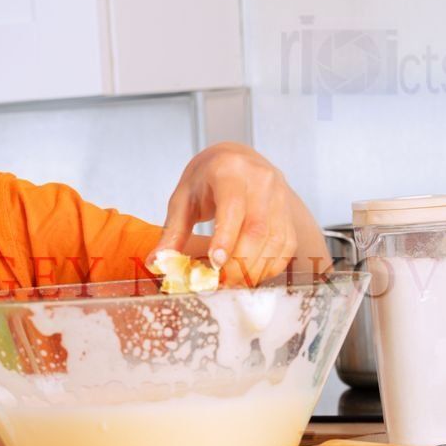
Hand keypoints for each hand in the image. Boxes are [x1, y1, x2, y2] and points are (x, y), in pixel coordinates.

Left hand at [151, 142, 304, 286]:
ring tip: (232, 284)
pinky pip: (286, 245)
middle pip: (257, 228)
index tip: (214, 264)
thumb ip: (172, 232)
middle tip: (220, 283)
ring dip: (255, 269)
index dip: (226, 237)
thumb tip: (157, 263)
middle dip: (239, 262)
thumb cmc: (206, 180)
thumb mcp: (182, 199)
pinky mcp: (289, 212)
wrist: (236, 160)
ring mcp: (280, 196)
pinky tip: (250, 276)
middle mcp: (261, 180)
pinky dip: (270, 266)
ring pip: (275, 240)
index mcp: (230, 171)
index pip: (233, 206)